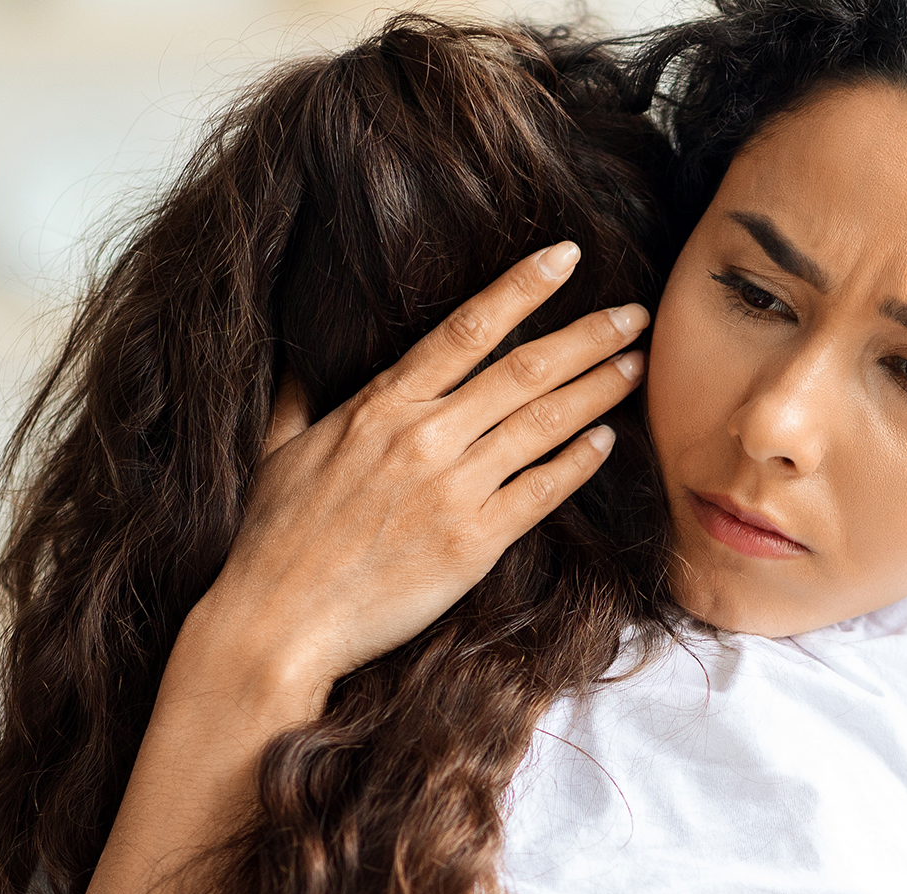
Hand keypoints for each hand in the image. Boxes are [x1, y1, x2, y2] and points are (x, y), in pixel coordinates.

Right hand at [172, 241, 649, 704]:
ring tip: (636, 365)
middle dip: (588, 336)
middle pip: (525, 370)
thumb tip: (298, 361)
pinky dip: (579, 462)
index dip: (523, 288)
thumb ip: (297, 399)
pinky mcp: (472, 543)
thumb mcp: (274, 452)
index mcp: (380, 406)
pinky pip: (542, 492)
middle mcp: (424, 437)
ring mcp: (452, 489)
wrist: (277, 623)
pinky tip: (608, 441)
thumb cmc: (270, 541)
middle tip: (636, 314)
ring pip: (543, 424)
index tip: (565, 257)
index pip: (467, 329)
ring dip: (598, 390)